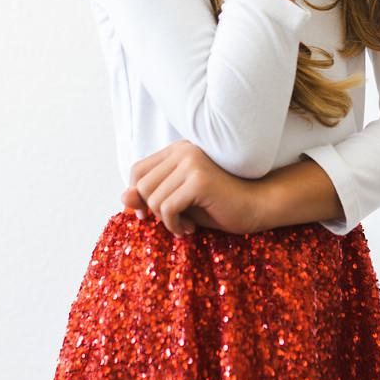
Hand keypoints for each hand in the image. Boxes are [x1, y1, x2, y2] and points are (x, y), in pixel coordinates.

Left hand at [120, 140, 260, 237]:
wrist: (256, 207)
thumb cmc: (218, 205)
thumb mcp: (179, 202)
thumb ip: (151, 197)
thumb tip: (123, 197)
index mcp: (178, 150)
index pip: (138, 170)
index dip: (137, 195)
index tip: (149, 215)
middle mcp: (183, 150)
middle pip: (142, 185)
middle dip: (152, 210)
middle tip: (172, 222)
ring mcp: (192, 162)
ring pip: (153, 198)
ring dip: (165, 220)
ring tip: (184, 225)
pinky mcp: (200, 179)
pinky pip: (168, 207)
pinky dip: (174, 224)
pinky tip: (189, 229)